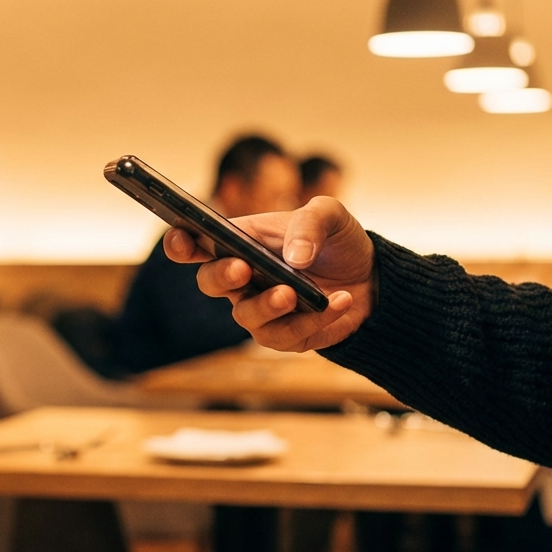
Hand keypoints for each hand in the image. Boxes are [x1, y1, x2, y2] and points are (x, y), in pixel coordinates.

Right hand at [164, 196, 373, 351]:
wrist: (371, 277)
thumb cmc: (337, 242)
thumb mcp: (330, 215)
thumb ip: (310, 222)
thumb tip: (294, 257)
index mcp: (241, 242)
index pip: (197, 243)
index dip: (180, 243)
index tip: (182, 239)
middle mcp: (243, 278)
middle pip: (209, 282)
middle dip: (221, 276)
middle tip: (243, 268)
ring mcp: (261, 309)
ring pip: (244, 316)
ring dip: (266, 305)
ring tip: (291, 293)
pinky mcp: (286, 335)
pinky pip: (287, 335)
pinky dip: (313, 319)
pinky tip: (338, 301)